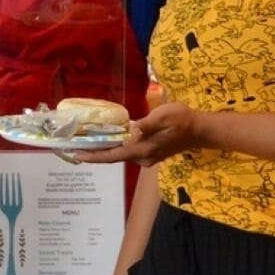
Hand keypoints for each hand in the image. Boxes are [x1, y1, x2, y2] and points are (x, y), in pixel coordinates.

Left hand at [76, 102, 200, 166]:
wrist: (200, 130)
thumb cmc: (183, 120)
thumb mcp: (164, 117)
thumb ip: (147, 125)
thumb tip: (131, 131)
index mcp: (143, 149)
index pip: (114, 156)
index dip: (94, 156)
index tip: (76, 155)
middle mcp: (143, 158)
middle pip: (114, 156)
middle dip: (95, 151)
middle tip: (75, 144)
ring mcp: (147, 157)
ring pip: (121, 153)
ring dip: (105, 148)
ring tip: (86, 140)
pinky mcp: (150, 153)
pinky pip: (129, 151)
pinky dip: (117, 146)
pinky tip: (108, 138)